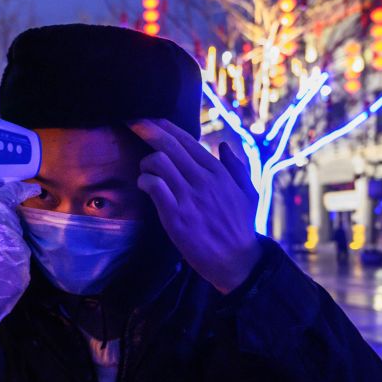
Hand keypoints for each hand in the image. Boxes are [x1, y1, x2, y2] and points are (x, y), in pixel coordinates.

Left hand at [129, 118, 260, 293]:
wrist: (235, 260)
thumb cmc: (240, 227)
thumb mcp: (248, 193)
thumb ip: (237, 168)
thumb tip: (225, 146)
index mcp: (219, 172)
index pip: (188, 141)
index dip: (166, 128)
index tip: (152, 120)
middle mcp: (203, 180)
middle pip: (169, 146)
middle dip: (147, 130)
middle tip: (133, 122)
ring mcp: (189, 197)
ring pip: (159, 162)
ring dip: (146, 163)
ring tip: (146, 170)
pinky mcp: (175, 215)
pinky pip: (154, 186)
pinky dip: (145, 181)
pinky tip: (144, 185)